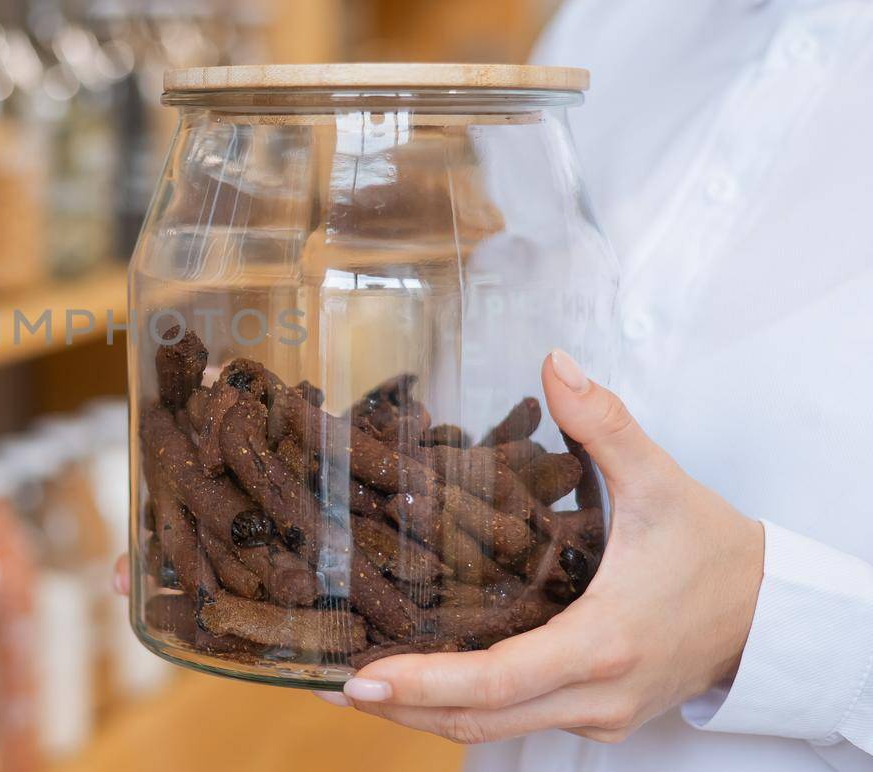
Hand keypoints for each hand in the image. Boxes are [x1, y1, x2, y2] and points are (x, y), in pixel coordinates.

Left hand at [324, 349, 764, 744]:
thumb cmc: (714, 552)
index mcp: (603, 643)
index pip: (499, 679)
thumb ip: (606, 422)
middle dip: (398, 707)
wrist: (770, 616)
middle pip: (478, 720)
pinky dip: (457, 706)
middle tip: (323, 680)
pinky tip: (412, 678)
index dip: (426, 682)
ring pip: (489, 729)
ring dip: (419, 712)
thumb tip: (553, 363)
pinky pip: (511, 721)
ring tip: (347, 683)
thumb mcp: (662, 481)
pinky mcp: (591, 717)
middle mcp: (593, 694)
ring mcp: (592, 715)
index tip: (361, 678)